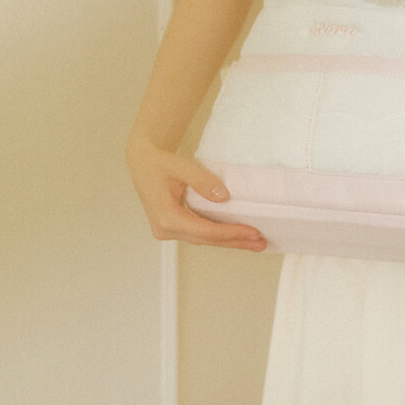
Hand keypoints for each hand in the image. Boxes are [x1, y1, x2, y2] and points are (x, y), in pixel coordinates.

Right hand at [126, 134, 266, 251]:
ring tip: (254, 242)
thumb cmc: (159, 163)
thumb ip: (202, 181)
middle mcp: (165, 228)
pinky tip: (236, 236)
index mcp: (166, 217)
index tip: (252, 232)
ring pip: (204, 239)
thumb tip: (224, 197)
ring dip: (229, 241)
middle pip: (206, 239)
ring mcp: (168, 230)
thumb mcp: (181, 167)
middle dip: (235, 241)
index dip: (230, 232)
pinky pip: (199, 234)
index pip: (205, 230)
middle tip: (260, 242)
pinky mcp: (173, 227)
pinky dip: (218, 235)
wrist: (143, 162)